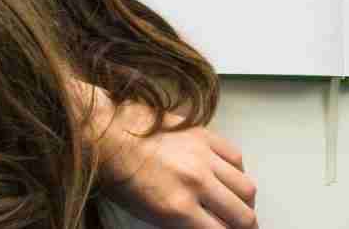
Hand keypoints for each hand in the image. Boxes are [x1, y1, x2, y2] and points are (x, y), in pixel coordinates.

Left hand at [74, 82, 257, 228]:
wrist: (102, 130)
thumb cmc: (114, 170)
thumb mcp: (145, 212)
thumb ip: (179, 223)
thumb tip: (202, 226)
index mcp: (176, 208)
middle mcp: (194, 182)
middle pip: (243, 215)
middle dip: (245, 227)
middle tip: (240, 228)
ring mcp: (201, 156)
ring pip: (246, 187)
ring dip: (245, 202)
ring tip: (238, 206)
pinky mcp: (201, 133)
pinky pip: (235, 156)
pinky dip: (237, 171)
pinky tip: (228, 177)